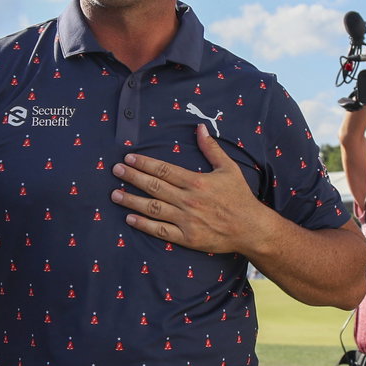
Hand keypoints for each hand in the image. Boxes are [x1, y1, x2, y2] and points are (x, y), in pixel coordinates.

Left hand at [110, 124, 263, 253]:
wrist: (251, 228)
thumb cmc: (240, 197)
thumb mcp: (228, 169)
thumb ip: (211, 148)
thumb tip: (200, 128)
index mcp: (196, 182)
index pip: (164, 170)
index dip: (144, 163)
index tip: (129, 158)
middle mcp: (188, 200)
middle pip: (154, 186)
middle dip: (132, 177)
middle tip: (116, 171)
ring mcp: (186, 220)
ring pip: (153, 208)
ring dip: (131, 200)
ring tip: (115, 194)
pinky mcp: (186, 237)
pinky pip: (160, 230)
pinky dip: (144, 224)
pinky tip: (130, 218)